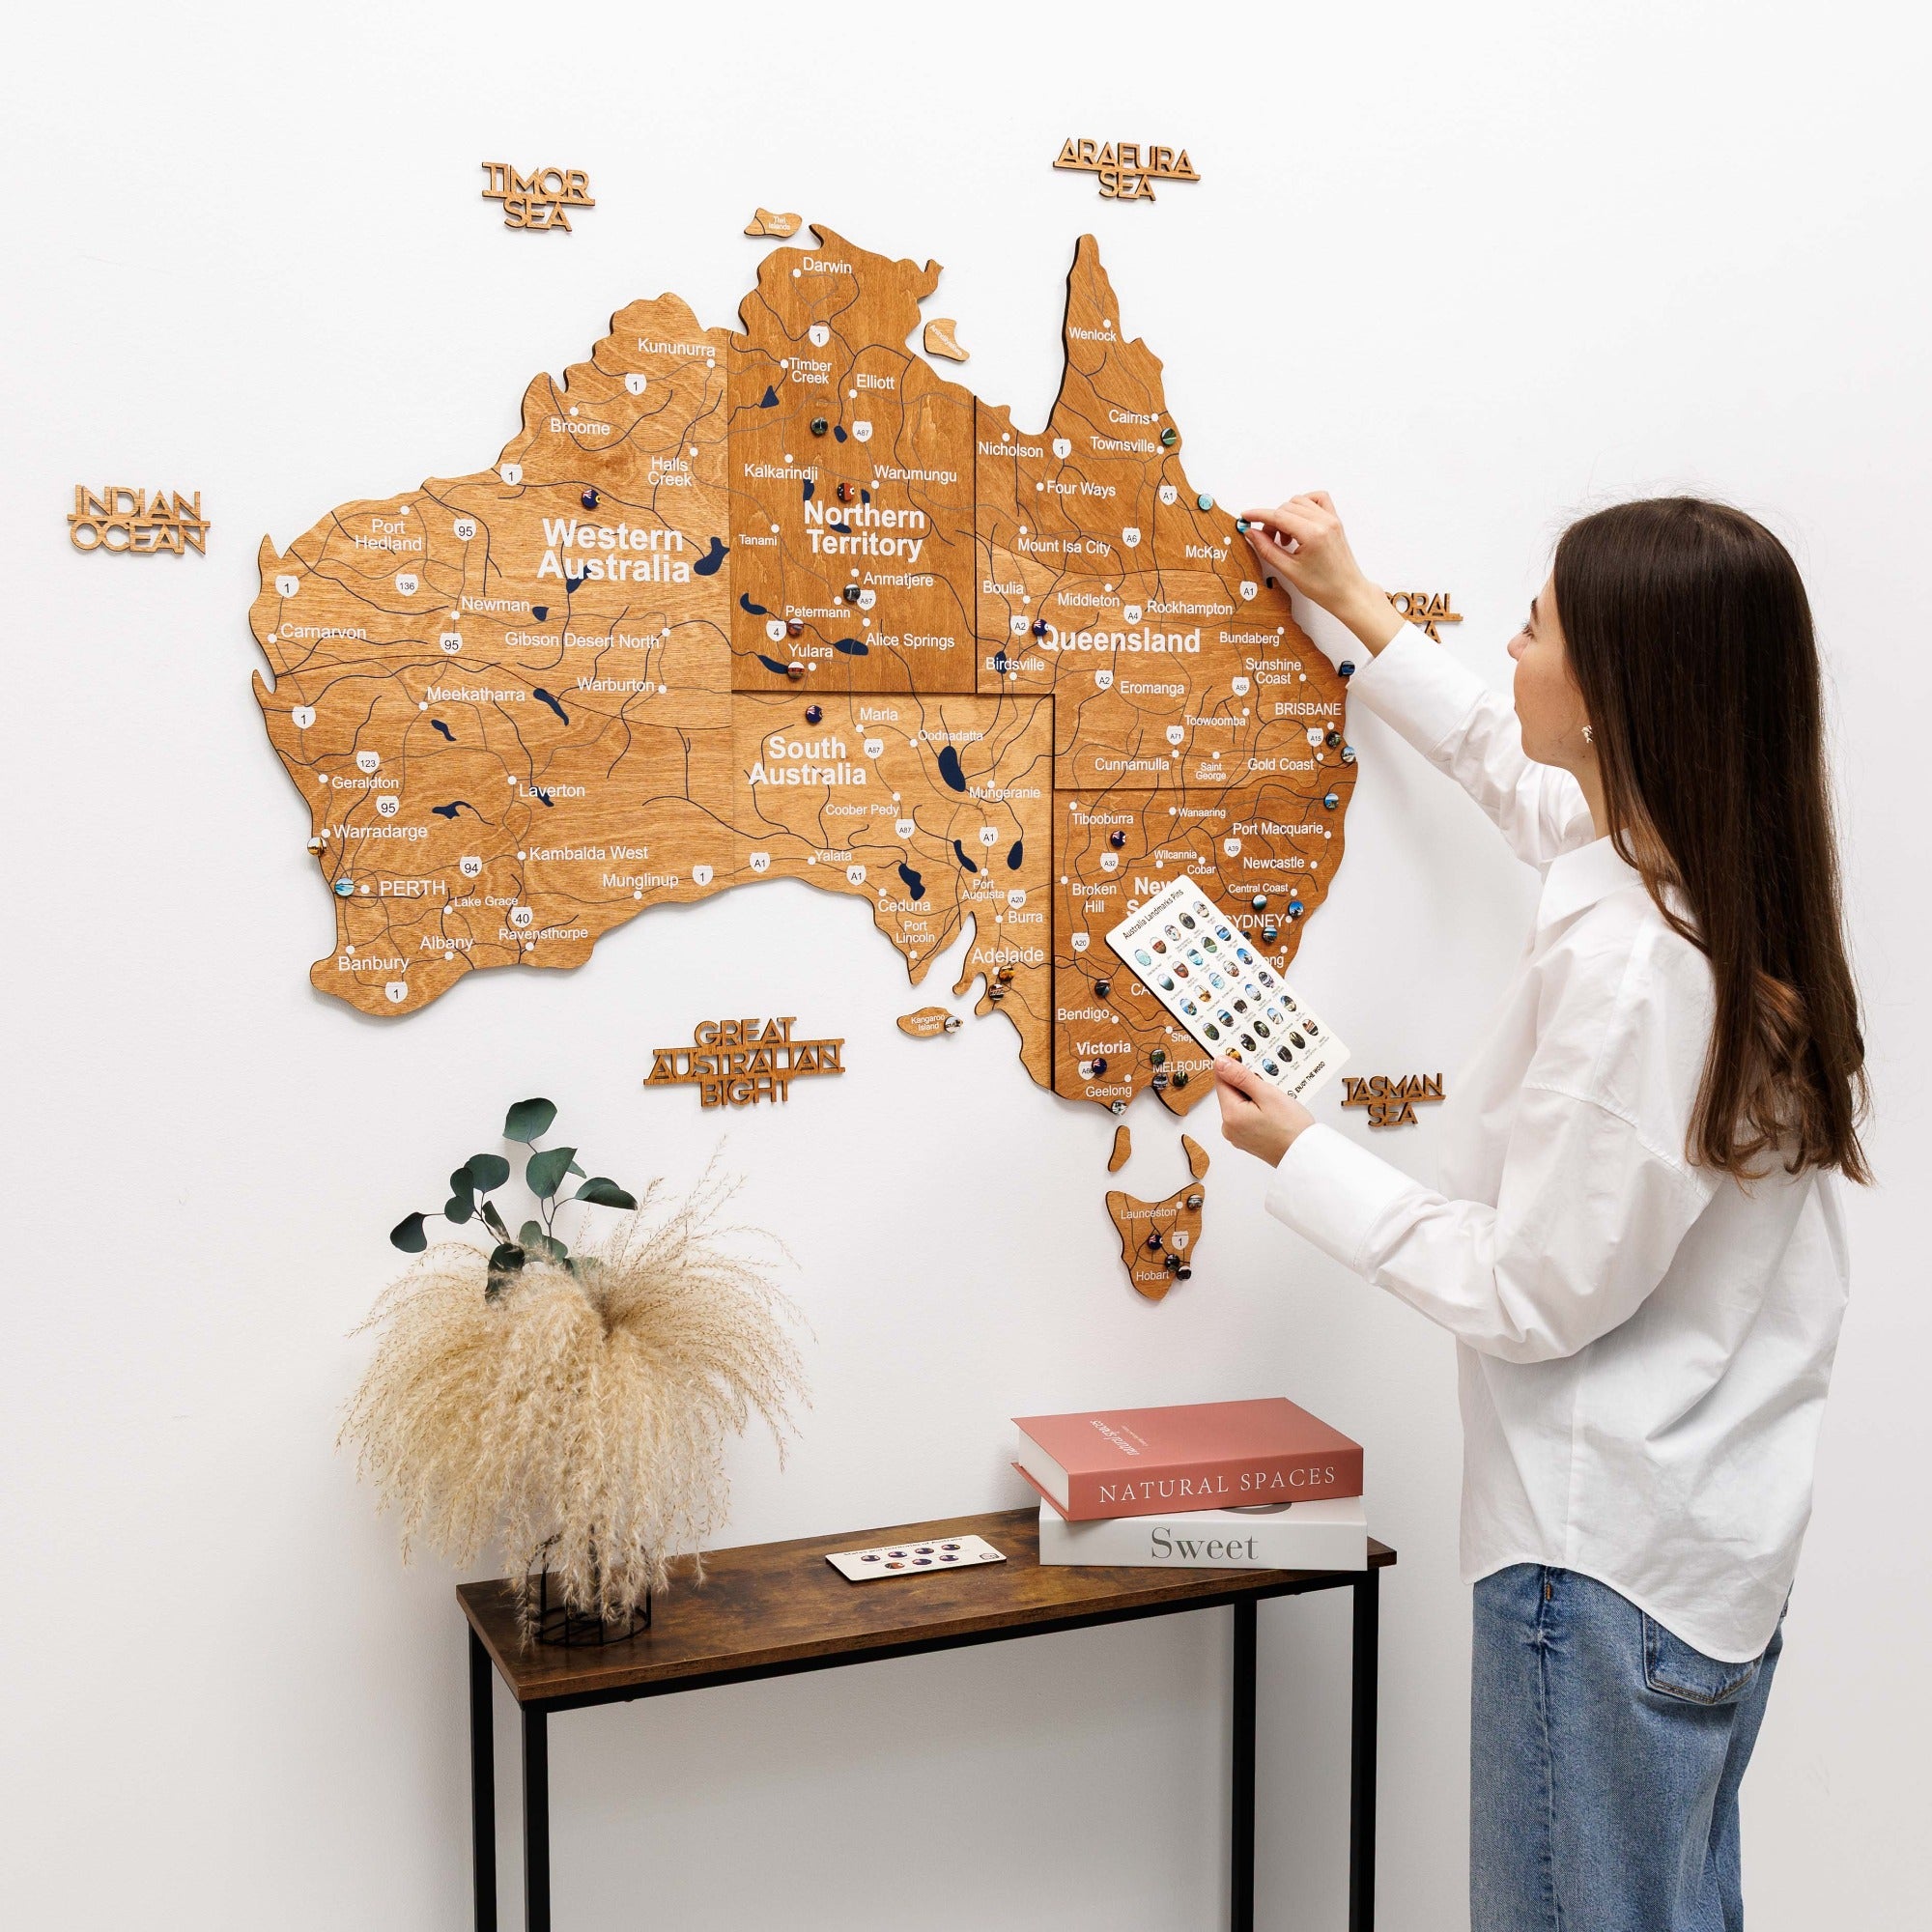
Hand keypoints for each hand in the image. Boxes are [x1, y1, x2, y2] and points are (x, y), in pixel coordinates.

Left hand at [1212, 1055, 1314, 1166]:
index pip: (1222, 1081)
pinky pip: (1247, 1117)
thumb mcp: (1267, 1094)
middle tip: (1269, 1090)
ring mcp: (1238, 1136)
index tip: (1250, 1067)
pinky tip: (1273, 1114)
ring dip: (1255, 1098)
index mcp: (1230, 1115)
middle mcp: (1229, 1128)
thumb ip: (1240, 1077)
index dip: (1235, 1070)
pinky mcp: (1247, 1140)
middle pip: (1231, 1093)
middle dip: (1249, 1086)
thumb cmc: (1291, 1128)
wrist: (1305, 1154)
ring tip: (1274, 1105)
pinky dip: (1258, 1111)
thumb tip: (1221, 1063)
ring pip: (1241, 1105)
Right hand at [1239, 491, 1402, 654]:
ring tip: (1285, 537)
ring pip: (1300, 501)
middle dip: (1272, 520)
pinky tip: (1299, 521)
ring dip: (1286, 514)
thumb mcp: (1289, 570)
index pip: (1279, 516)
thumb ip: (1268, 549)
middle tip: (1267, 540)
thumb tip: (1251, 533)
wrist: (1347, 592)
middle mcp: (1324, 522)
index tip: (1246, 516)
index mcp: (1313, 534)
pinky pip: (1319, 500)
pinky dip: (1305, 505)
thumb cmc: (1323, 587)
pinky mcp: (1335, 520)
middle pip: (1287, 507)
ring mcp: (1331, 519)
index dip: (1259, 515)